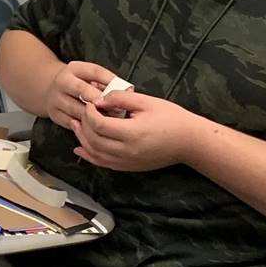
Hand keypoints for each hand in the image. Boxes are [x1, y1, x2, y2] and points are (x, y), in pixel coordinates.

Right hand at [41, 60, 117, 132]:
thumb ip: (106, 82)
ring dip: (94, 116)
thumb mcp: (90, 77)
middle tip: (116, 109)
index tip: (124, 91)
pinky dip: (85, 126)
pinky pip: (72, 123)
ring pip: (78, 109)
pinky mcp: (54, 114)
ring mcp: (56, 98)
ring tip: (109, 120)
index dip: (111, 82)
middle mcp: (62, 81)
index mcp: (74, 68)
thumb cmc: (80, 84)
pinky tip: (96, 128)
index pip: (95, 71)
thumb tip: (127, 90)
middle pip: (82, 90)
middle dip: (100, 100)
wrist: (52, 91)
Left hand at [73, 89, 203, 173]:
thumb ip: (120, 99)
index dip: (89, 113)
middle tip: (80, 113)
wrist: (189, 142)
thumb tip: (99, 100)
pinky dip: (90, 156)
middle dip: (83, 125)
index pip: (99, 125)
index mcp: (132, 133)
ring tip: (75, 126)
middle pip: (93, 140)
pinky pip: (104, 164)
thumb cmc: (171, 118)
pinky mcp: (129, 167)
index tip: (90, 103)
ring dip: (82, 140)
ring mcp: (127, 162)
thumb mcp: (147, 101)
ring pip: (95, 154)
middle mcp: (127, 151)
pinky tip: (81, 149)